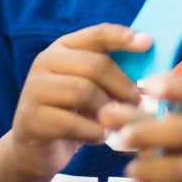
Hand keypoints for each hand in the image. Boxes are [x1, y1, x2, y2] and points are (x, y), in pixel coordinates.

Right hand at [7, 24, 150, 177]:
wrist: (35, 146)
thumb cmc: (71, 113)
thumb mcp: (89, 88)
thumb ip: (110, 77)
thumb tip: (149, 78)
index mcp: (62, 48)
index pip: (96, 34)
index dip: (123, 37)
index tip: (148, 43)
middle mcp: (45, 61)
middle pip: (94, 65)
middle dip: (122, 85)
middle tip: (138, 104)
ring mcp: (35, 88)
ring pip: (84, 92)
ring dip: (107, 112)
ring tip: (114, 124)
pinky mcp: (32, 118)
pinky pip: (73, 123)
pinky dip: (93, 132)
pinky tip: (97, 137)